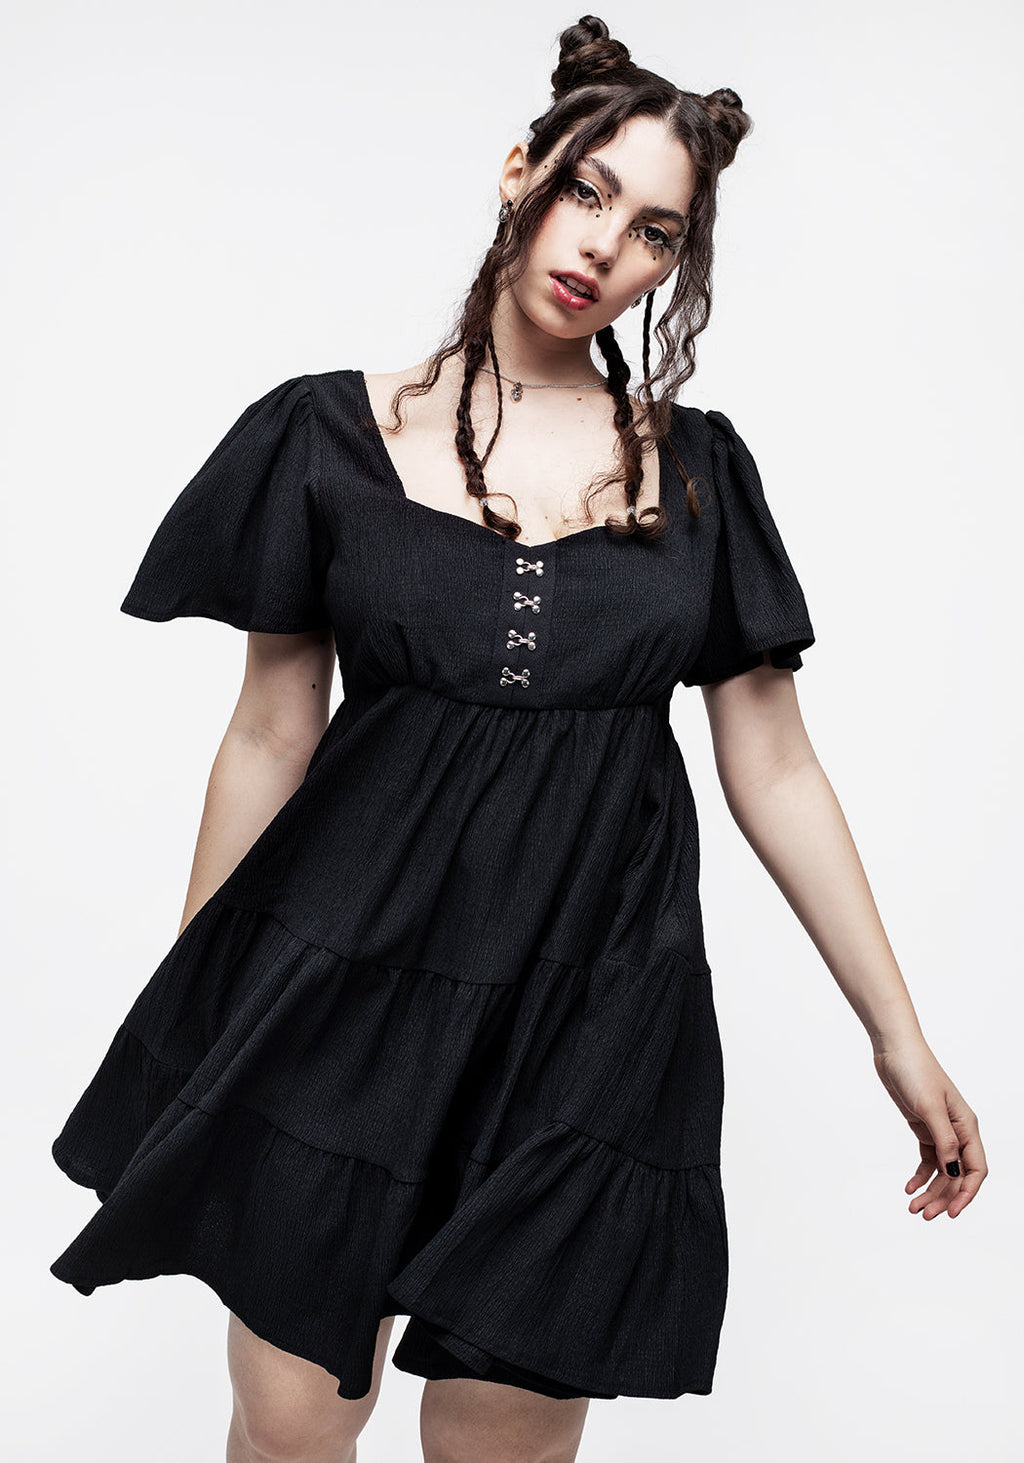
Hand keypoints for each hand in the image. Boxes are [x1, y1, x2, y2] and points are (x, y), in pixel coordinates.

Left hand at [872, 1040, 986, 1218]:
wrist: (894, 1051)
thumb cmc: (916, 1071)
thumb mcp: (930, 1107)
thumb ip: (943, 1141)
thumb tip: (954, 1173)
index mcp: (967, 1127)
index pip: (975, 1170)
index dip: (966, 1194)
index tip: (952, 1213)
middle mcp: (958, 1131)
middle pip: (956, 1175)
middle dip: (943, 1198)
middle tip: (923, 1214)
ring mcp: (940, 1130)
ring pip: (941, 1171)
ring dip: (930, 1191)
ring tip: (913, 1207)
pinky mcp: (923, 1127)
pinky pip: (927, 1160)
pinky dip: (920, 1176)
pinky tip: (909, 1187)